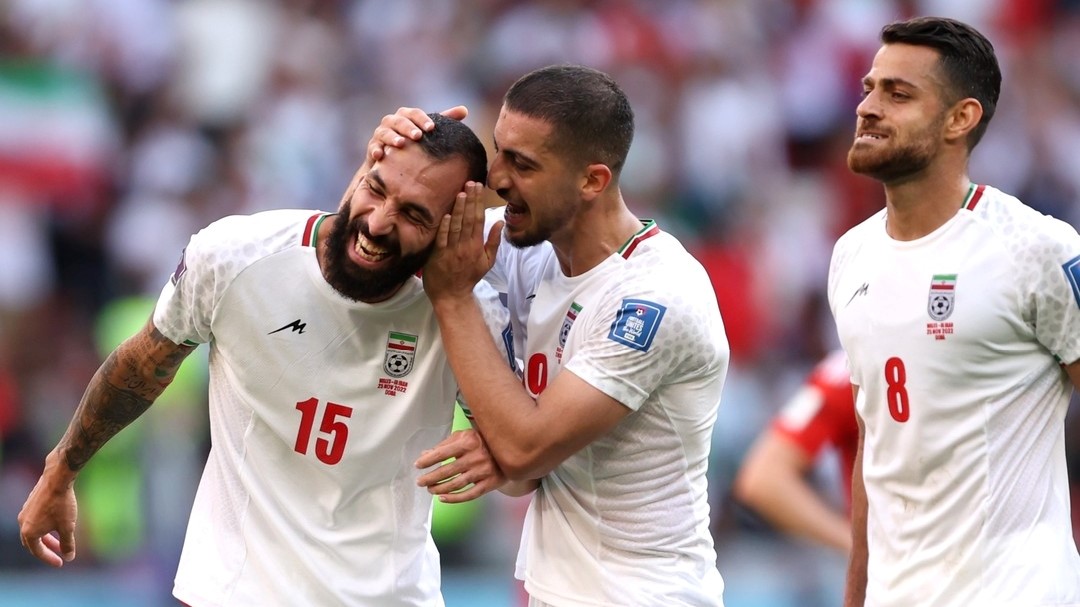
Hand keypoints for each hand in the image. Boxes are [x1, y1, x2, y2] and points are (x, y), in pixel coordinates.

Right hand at [18, 454, 78, 566]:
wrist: (57, 479)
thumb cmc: (62, 504)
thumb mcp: (68, 527)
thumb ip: (67, 544)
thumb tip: (69, 557)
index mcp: (29, 533)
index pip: (38, 552)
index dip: (50, 559)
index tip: (61, 563)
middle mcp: (23, 523)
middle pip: (33, 543)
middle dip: (47, 549)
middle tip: (60, 554)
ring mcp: (25, 513)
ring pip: (34, 531)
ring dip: (47, 538)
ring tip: (61, 539)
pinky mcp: (30, 504)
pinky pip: (35, 520)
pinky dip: (45, 527)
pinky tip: (57, 523)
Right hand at [366, 105, 468, 163]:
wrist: (393, 161)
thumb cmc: (415, 142)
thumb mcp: (429, 131)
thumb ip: (445, 120)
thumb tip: (465, 109)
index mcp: (406, 116)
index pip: (414, 113)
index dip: (422, 119)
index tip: (431, 128)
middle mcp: (392, 121)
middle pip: (399, 120)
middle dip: (408, 127)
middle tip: (418, 136)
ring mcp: (381, 133)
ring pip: (384, 131)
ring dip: (392, 137)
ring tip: (400, 144)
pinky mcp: (373, 147)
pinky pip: (373, 146)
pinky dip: (375, 149)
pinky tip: (380, 155)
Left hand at [415, 428, 505, 502]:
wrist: (511, 450)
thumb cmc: (484, 441)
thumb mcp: (465, 436)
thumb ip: (446, 444)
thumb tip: (425, 453)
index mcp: (468, 442)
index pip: (442, 453)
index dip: (428, 460)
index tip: (418, 465)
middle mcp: (475, 457)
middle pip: (447, 471)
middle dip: (430, 477)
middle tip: (420, 482)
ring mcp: (483, 472)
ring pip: (456, 484)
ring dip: (440, 489)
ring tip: (430, 489)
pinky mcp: (490, 483)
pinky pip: (469, 495)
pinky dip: (454, 498)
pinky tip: (443, 498)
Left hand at [423, 181, 502, 302]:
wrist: (452, 295)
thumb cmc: (469, 276)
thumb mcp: (487, 261)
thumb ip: (493, 241)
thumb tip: (500, 221)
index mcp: (477, 246)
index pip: (479, 219)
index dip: (478, 202)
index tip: (478, 187)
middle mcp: (465, 246)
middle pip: (469, 219)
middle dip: (470, 200)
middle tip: (470, 182)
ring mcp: (452, 251)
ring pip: (457, 227)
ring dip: (459, 209)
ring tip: (461, 193)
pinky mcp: (438, 256)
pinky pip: (443, 239)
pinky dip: (445, 227)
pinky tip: (447, 214)